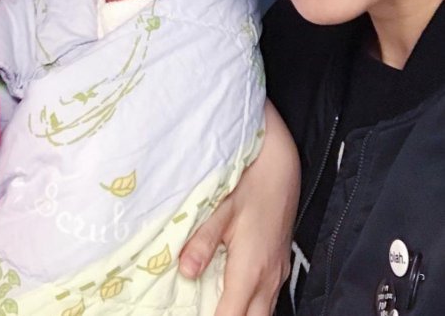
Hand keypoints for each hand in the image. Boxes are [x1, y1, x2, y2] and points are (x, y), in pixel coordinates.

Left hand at [178, 101, 299, 315]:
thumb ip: (202, 241)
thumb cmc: (249, 182)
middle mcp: (269, 277)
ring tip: (213, 306)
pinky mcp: (280, 264)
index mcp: (251, 268)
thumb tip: (185, 272)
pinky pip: (268, 299)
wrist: (280, 164)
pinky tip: (231, 295)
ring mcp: (278, 272)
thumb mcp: (220, 208)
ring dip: (242, 314)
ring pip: (263, 313)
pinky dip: (251, 305)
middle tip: (200, 311)